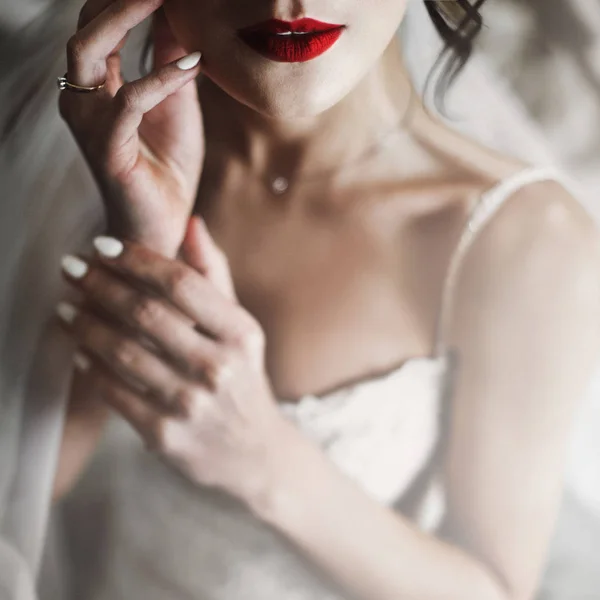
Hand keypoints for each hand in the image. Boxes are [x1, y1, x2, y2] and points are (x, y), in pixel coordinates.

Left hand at [55, 217, 292, 506]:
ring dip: (85, 323)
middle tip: (71, 267)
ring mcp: (192, 405)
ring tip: (65, 306)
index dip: (137, 259)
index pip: (182, 283)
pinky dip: (90, 366)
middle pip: (147, 313)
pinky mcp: (166, 436)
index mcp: (241, 334)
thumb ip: (215, 276)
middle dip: (100, 284)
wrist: (253, 453)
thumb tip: (191, 224)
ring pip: (123, 352)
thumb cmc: (242, 379)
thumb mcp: (241, 329)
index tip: (103, 245)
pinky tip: (78, 349)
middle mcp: (220, 367)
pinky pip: (115, 392)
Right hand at [59, 0, 204, 256]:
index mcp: (98, 85)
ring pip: (90, 50)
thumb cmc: (167, 166)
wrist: (163, 223)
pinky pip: (129, 100)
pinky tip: (194, 66)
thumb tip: (179, 14)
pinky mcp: (107, 147)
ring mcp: (89, 121)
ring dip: (127, 16)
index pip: (99, 22)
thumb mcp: (177, 103)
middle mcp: (84, 98)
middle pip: (86, 25)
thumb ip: (172, 61)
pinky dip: (161, 79)